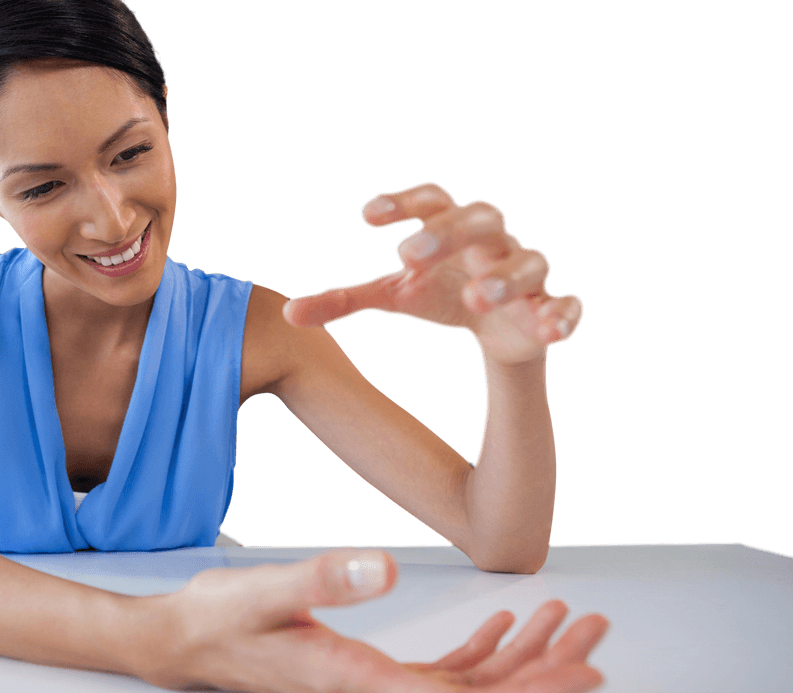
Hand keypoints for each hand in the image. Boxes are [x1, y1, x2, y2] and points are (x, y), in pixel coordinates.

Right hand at [149, 549, 608, 692]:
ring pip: (472, 688)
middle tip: (596, 634)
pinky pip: (445, 674)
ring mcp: (378, 690)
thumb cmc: (222, 620)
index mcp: (360, 686)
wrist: (190, 640)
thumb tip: (383, 569)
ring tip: (567, 621)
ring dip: (523, 658)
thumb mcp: (264, 591)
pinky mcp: (372, 673)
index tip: (583, 673)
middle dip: (546, 672)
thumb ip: (323, 581)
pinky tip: (503, 623)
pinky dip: (483, 650)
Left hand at [282, 182, 584, 365]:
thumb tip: (288, 313)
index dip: (403, 202)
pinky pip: (567, 303)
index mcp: (450, 228)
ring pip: (528, 259)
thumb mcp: (393, 296)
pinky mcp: (551, 307)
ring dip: (503, 276)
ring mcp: (526, 272)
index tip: (368, 216)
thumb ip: (345, 299)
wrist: (496, 329)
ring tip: (475, 297)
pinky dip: (563, 314)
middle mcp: (492, 241)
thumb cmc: (440, 295)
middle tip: (408, 257)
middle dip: (448, 231)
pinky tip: (549, 330)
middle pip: (481, 216)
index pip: (432, 200)